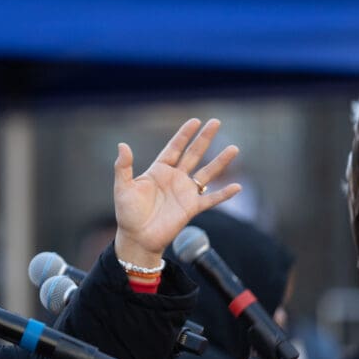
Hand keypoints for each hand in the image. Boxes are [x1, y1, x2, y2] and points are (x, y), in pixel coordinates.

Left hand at [113, 118, 240, 267]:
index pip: (174, 147)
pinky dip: (224, 194)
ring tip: (234, 149)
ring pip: (207, 173)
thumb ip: (123, 167)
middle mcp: (175, 178)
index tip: (195, 121)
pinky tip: (236, 187)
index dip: (184, 134)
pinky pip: (211, 199)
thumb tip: (122, 145)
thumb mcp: (123, 188)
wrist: (137, 238)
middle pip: (193, 154)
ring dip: (220, 162)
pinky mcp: (191, 208)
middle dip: (204, 138)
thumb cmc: (127, 214)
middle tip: (216, 122)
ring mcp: (185, 192)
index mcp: (159, 170)